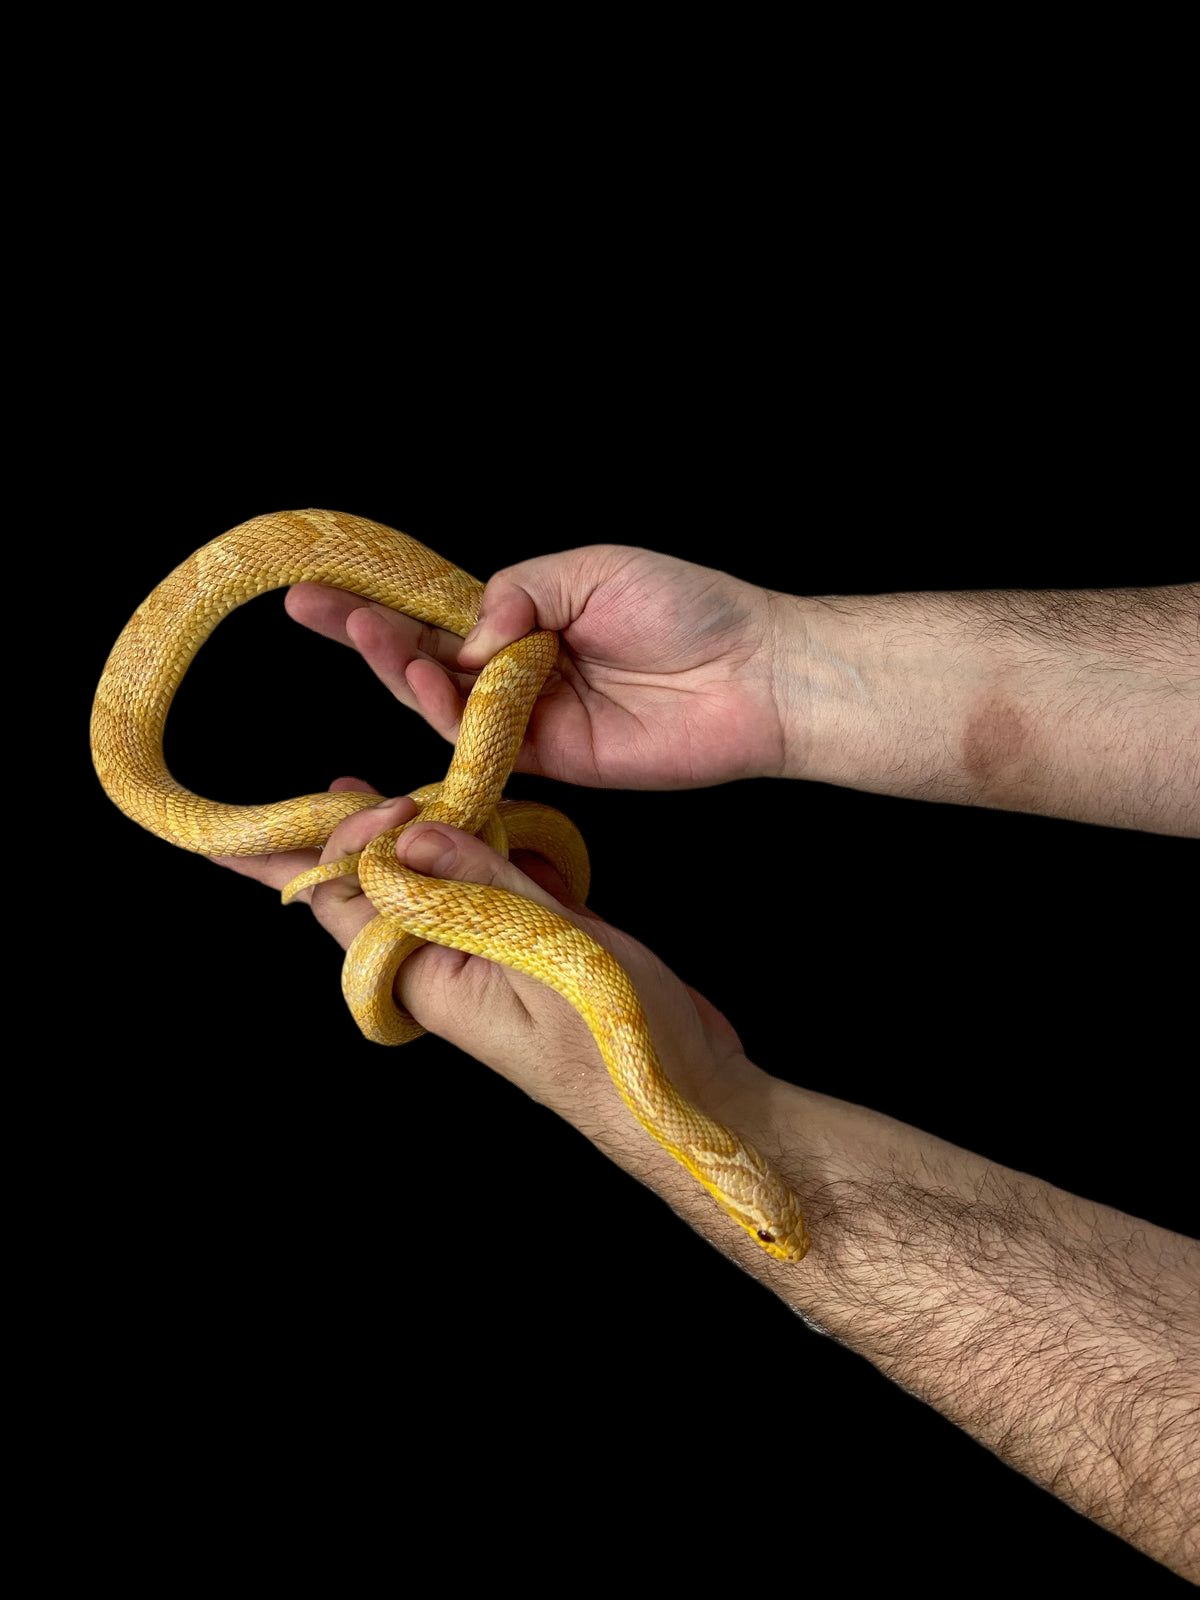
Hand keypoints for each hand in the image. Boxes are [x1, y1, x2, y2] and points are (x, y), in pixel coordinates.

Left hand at [213, 778, 775, 1197]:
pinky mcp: (533, 947)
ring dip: (425, 835)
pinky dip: (491, 851)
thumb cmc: (623, 1049)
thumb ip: (481, 885)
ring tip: (402, 790)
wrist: (693, 1099)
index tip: (314, 799)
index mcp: (431, 979)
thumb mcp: (551, 954)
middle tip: (336, 782)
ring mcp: (489, 956)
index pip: (344, 908)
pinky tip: (492, 822)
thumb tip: (408, 831)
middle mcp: (447, 967)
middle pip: (380, 891)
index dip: (319, 851)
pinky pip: (492, 891)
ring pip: (439, 883)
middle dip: (353, 838)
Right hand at [284, 546, 788, 787]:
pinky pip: (487, 746)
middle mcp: (520, 669)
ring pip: (446, 704)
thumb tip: (464, 633)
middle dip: (366, 633)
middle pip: (426, 659)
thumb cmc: (687, 608)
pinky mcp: (553, 761)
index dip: (380, 599)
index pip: (438, 611)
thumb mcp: (592, 570)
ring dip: (405, 672)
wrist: (753, 673)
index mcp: (529, 616)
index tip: (317, 582)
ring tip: (372, 637)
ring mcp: (532, 718)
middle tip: (313, 609)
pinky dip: (453, 720)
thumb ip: (518, 592)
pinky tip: (432, 687)